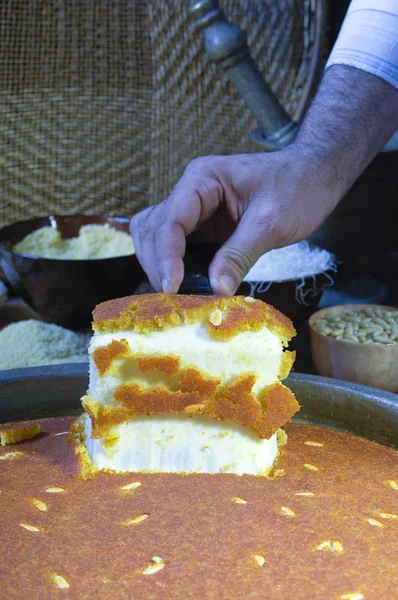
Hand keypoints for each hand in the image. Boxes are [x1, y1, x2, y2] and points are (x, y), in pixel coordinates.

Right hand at [130, 144, 339, 294]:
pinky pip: (177, 248)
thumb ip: (240, 255)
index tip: (170, 289)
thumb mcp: (271, 223)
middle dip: (159, 264)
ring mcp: (195, 210)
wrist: (316, 176)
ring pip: (157, 239)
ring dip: (161, 266)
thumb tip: (215, 290)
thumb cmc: (299, 187)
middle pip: (153, 230)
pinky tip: (186, 288)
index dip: (166, 257)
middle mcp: (190, 192)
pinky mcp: (203, 228)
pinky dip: (175, 268)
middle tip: (174, 298)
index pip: (170, 220)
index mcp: (202, 179)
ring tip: (177, 296)